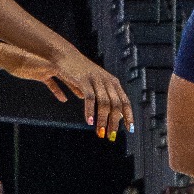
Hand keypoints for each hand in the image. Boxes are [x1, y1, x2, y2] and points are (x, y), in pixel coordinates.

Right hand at [6, 50, 133, 140]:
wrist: (63, 56)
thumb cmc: (78, 73)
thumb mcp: (93, 86)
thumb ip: (100, 100)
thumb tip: (105, 116)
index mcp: (112, 82)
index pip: (125, 102)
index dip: (128, 116)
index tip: (129, 130)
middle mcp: (107, 80)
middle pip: (116, 105)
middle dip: (114, 122)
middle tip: (110, 137)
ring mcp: (96, 79)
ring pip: (104, 103)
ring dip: (103, 120)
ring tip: (99, 132)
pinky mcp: (85, 79)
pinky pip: (90, 98)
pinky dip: (90, 111)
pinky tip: (89, 122)